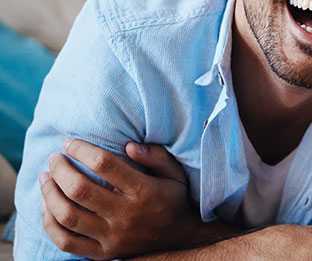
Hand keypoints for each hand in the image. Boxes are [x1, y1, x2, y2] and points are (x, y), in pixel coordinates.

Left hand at [39, 139, 206, 258]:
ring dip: (49, 194)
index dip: (81, 150)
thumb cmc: (174, 198)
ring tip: (46, 179)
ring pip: (67, 216)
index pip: (104, 164)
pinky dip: (50, 224)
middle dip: (60, 169)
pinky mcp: (104, 253)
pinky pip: (66, 242)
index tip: (69, 143)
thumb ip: (156, 155)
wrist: (182, 237)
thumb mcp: (174, 172)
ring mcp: (113, 237)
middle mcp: (126, 215)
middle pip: (79, 189)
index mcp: (144, 191)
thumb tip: (128, 146)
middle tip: (54, 158)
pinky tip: (47, 207)